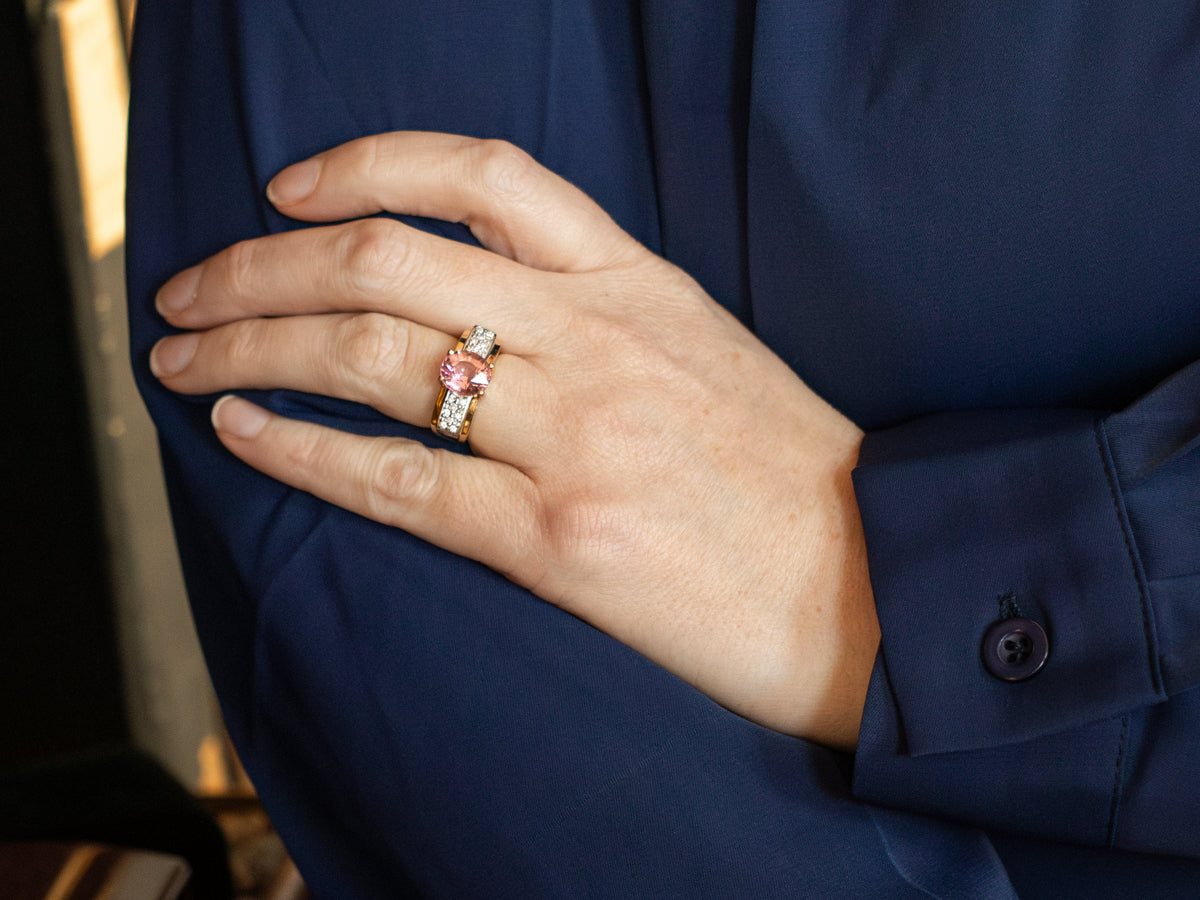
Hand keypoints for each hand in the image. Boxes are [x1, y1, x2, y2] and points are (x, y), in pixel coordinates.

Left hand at [150, 132, 879, 748]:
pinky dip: (299, 451)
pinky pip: (399, 481)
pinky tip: (240, 431)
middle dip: (259, 263)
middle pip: (390, 260)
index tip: (289, 190)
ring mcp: (579, 439)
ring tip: (180, 352)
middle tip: (187, 285)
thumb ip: (606, 310)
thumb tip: (489, 304)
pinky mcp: (561, 544)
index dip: (366, 165)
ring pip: (374, 357)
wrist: (877, 593)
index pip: (486, 175)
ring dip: (252, 344)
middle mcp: (600, 341)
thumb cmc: (792, 479)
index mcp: (641, 286)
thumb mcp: (708, 349)